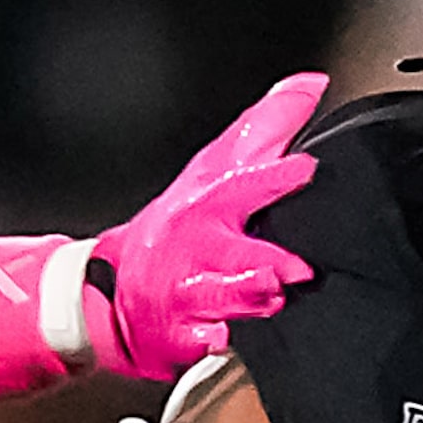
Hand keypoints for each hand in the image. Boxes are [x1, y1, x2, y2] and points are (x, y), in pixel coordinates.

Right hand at [90, 72, 325, 379]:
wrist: (111, 288)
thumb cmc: (177, 226)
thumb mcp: (216, 169)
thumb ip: (267, 128)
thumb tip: (311, 83)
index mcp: (208, 200)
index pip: (244, 179)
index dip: (275, 175)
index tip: (307, 168)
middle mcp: (196, 244)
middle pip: (230, 247)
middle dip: (260, 255)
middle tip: (293, 265)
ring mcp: (187, 290)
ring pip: (217, 295)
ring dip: (243, 294)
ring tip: (270, 294)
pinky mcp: (181, 333)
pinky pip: (196, 340)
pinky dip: (206, 339)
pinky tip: (219, 339)